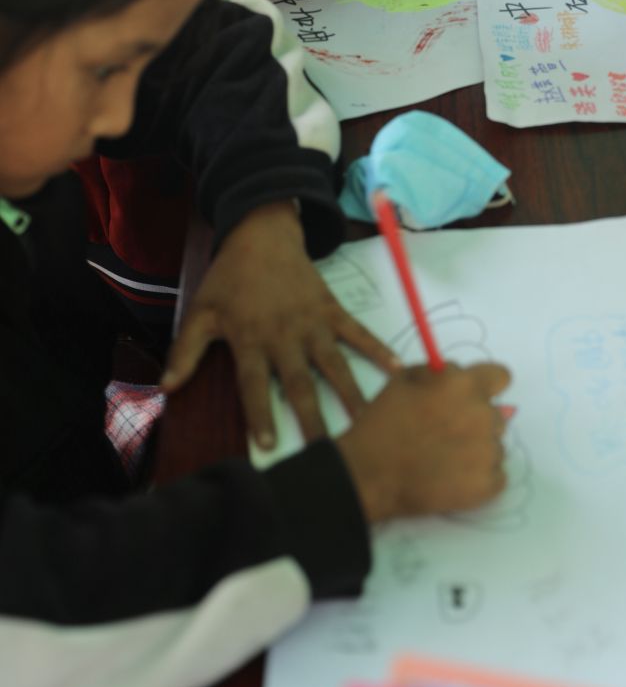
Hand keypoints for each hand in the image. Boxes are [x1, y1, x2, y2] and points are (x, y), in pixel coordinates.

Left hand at [161, 202, 401, 447]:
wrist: (262, 234)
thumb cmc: (229, 278)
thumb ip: (184, 351)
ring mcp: (312, 323)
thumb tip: (166, 388)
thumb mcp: (201, 311)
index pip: (254, 385)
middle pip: (299, 384)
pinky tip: (398, 370)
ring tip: (366, 422)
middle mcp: (284, 335)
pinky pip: (358, 333)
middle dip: (311, 419)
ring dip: (350, 394)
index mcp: (250, 339)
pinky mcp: (332, 310)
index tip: (270, 447)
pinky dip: (378, 350)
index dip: (261, 415)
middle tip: (325, 452)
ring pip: (333, 364)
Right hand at [337, 362, 511, 522]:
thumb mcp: (403, 380)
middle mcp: (484, 415)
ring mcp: (489, 452)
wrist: (370, 475)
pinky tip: (452, 480)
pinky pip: (495, 476)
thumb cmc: (383, 424)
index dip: (486, 386)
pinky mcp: (487, 484)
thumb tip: (453, 376)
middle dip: (475, 421)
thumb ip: (436, 373)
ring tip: (445, 461)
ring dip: (477, 451)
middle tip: (447, 435)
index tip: (473, 398)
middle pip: (496, 415)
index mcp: (465, 385)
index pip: (501, 376)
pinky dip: (478, 479)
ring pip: (495, 446)